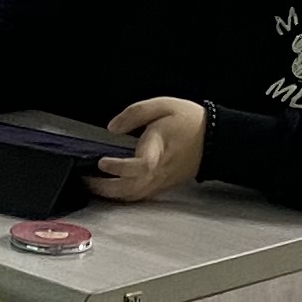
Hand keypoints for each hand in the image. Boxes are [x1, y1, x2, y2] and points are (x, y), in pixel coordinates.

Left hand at [87, 95, 206, 201]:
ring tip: (93, 185)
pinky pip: (141, 195)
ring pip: (134, 195)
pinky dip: (123, 195)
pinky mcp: (164, 184)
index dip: (119, 167)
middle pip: (130, 187)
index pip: (140, 166)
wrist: (216, 139)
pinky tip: (112, 189)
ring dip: (111, 194)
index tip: (102, 162)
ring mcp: (162, 180)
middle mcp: (159, 169)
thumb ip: (135, 114)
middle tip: (86, 178)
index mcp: (159, 148)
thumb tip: (113, 127)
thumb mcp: (163, 105)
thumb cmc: (191, 122)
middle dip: (105, 187)